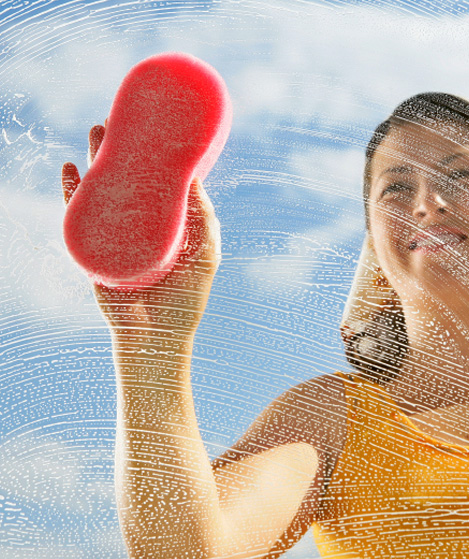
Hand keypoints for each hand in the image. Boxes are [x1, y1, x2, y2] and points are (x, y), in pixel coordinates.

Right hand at [62, 124, 221, 343]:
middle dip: (118, 147)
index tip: (151, 126)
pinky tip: (70, 170)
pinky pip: (78, 216)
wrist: (157, 336)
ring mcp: (114, 235)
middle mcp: (138, 224)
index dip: (151, 156)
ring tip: (95, 132)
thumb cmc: (186, 298)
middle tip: (115, 119)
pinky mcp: (94, 250)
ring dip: (95, 159)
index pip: (155, 182)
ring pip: (102, 189)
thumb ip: (204, 217)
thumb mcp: (206, 252)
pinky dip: (73, 192)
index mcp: (165, 223)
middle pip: (126, 178)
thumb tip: (195, 176)